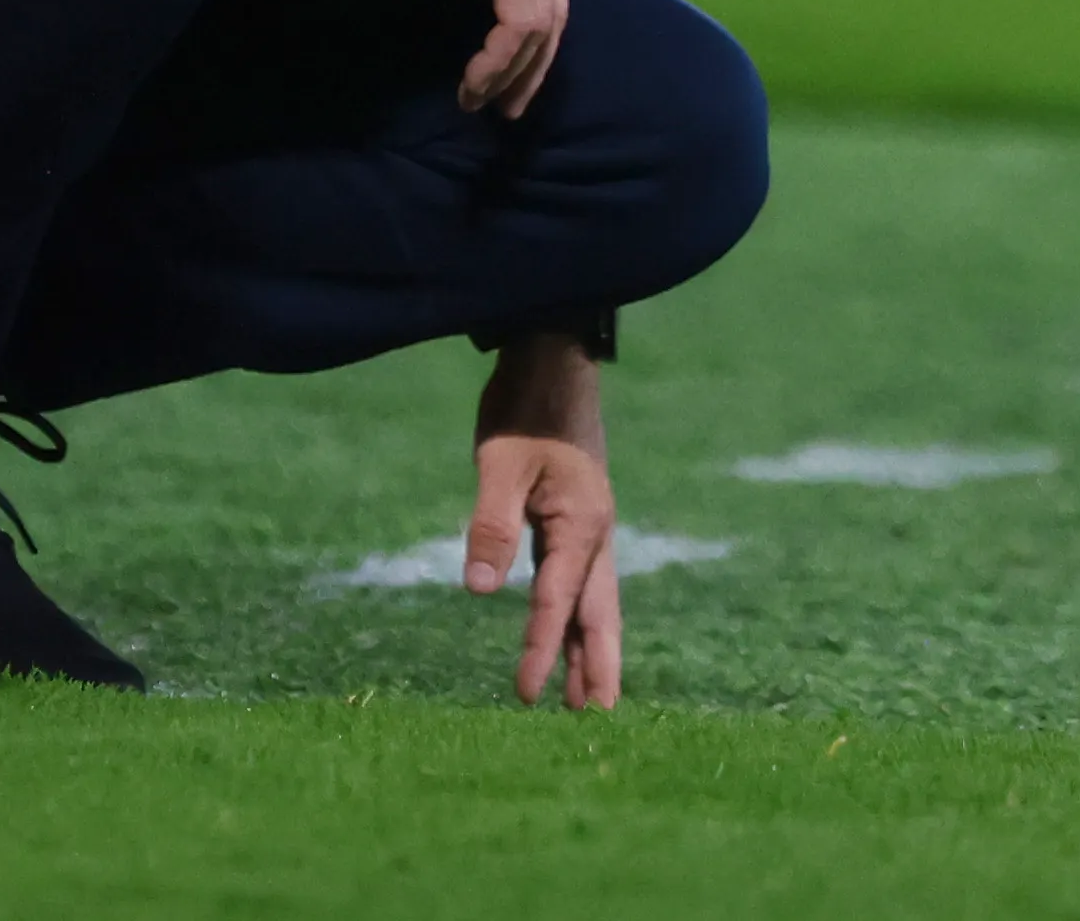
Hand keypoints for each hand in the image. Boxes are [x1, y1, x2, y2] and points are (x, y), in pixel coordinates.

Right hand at [437, 0, 569, 120]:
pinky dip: (498, 57)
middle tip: (509, 107)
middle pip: (555, 18)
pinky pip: (518, 23)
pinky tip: (478, 78)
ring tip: (486, 102)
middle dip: (531, 69)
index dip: (537, 38)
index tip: (514, 71)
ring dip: (512, 72)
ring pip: (539, 28)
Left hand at [465, 330, 617, 708]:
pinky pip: (581, 579)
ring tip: (588, 699)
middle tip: (595, 722)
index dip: (538, 651)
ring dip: (590, 647)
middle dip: (596, 668)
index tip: (522, 697)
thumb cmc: (525, 405)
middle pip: (598, 615)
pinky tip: (566, 630)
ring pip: (595, 600)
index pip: (556, 603)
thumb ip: (492, 525)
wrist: (554, 356)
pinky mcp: (578, 514)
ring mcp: (591, 524)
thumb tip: (481, 591)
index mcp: (582, 524)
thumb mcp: (499, 463)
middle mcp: (596, 531)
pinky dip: (577, 614)